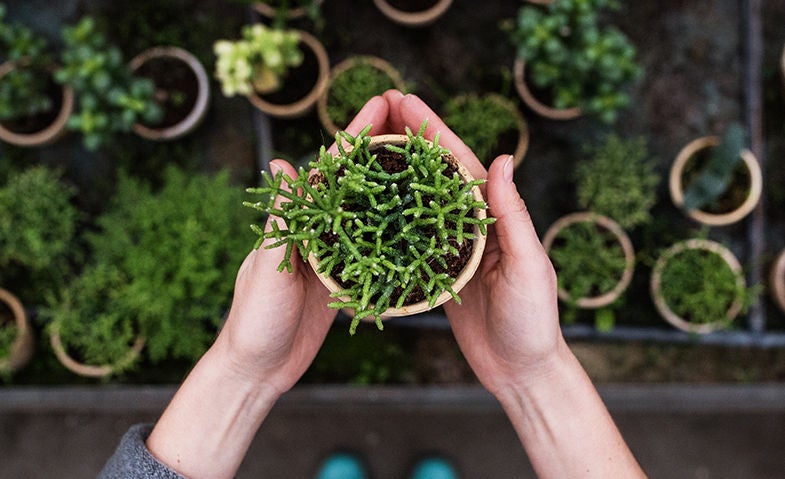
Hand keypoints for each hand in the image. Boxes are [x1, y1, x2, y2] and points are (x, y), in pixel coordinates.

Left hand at [214, 96, 393, 395]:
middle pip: (353, 185)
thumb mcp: (268, 268)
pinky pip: (370, 252)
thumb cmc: (254, 319)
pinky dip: (389, 236)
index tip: (380, 105)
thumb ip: (283, 223)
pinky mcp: (340, 282)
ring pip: (366, 215)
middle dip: (379, 152)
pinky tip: (413, 225)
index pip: (329, 171)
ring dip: (390, 190)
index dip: (355, 137)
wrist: (256, 368)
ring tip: (423, 166)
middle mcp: (315, 233)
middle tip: (412, 124)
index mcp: (295, 223)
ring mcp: (330, 256)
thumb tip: (282, 165)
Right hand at [381, 91, 562, 395]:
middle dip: (407, 140)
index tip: (404, 100)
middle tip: (375, 109)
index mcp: (494, 216)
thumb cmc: (533, 321)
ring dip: (394, 173)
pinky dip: (391, 218)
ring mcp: (452, 247)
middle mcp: (472, 225)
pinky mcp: (438, 271)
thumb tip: (500, 158)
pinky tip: (367, 208)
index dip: (432, 130)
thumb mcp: (527, 266)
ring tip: (363, 148)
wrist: (521, 369)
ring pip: (418, 201)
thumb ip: (512, 215)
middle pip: (434, 174)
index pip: (460, 164)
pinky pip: (410, 237)